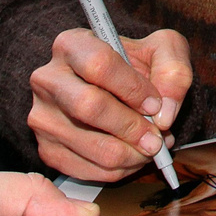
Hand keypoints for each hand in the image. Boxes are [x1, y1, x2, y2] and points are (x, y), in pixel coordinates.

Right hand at [28, 27, 191, 180]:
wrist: (117, 87)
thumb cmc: (138, 64)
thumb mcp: (164, 49)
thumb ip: (173, 71)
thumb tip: (164, 112)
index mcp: (72, 44)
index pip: (99, 64)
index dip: (132, 88)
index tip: (155, 104)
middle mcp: (48, 78)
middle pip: (88, 106)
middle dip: (130, 127)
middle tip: (157, 139)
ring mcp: (43, 116)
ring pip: (87, 144)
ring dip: (128, 154)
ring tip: (151, 149)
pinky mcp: (46, 149)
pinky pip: (83, 170)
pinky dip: (116, 171)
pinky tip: (134, 158)